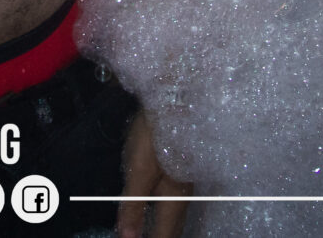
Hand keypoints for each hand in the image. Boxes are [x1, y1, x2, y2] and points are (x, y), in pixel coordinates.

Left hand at [116, 108, 188, 237]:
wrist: (178, 97)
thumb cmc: (155, 134)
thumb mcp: (139, 170)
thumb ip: (133, 205)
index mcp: (174, 199)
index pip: (164, 234)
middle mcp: (186, 195)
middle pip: (174, 227)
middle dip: (164, 236)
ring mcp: (189, 180)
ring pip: (178, 214)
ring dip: (168, 227)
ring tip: (160, 232)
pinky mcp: (187, 167)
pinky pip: (179, 201)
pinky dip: (170, 213)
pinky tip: (168, 209)